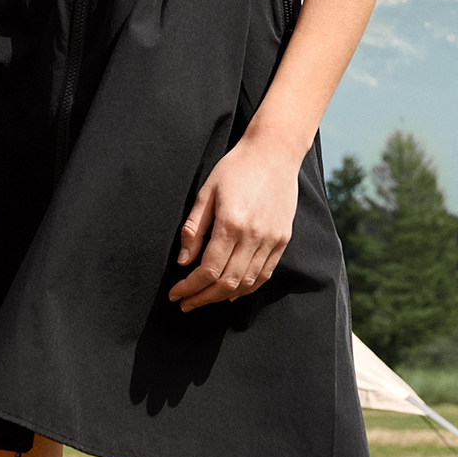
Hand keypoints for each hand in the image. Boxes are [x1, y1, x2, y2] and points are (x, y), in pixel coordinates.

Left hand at [167, 138, 299, 311]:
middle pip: (226, 283)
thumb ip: (194, 229)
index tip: (174, 294)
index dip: (189, 287)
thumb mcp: (206, 193)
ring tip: (205, 298)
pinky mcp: (283, 240)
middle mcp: (253, 236)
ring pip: (247, 283)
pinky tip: (232, 291)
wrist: (274, 153)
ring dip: (223, 296)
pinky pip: (265, 274)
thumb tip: (183, 262)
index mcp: (231, 224)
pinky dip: (247, 288)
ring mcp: (271, 240)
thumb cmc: (235, 168)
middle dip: (202, 298)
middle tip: (185, 303)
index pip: (207, 270)